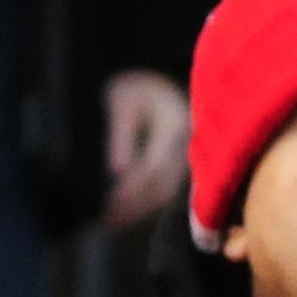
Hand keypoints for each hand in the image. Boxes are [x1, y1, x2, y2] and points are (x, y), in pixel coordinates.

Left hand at [103, 71, 189, 228]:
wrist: (159, 75)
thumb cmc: (137, 86)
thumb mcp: (123, 99)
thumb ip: (120, 133)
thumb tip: (116, 172)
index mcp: (175, 126)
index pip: (154, 166)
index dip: (132, 189)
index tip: (110, 204)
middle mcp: (187, 145)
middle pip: (163, 186)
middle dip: (135, 206)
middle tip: (108, 219)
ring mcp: (188, 157)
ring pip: (167, 193)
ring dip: (141, 210)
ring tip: (113, 221)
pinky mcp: (183, 166)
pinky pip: (168, 191)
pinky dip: (147, 205)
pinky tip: (127, 213)